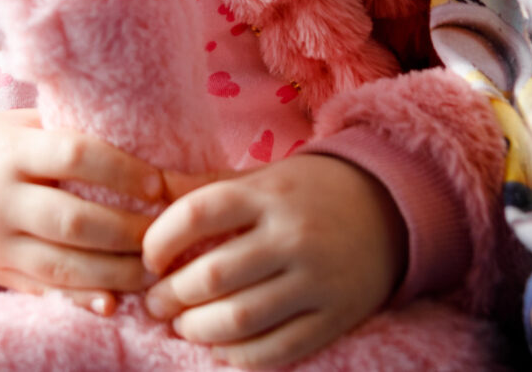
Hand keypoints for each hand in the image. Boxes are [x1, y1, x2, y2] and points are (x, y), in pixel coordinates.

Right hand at [0, 109, 167, 308]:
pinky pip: (45, 292)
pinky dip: (81, 300)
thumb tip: (146, 137)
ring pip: (63, 266)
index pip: (73, 156)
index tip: (159, 185)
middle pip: (74, 221)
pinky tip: (114, 304)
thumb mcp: (23, 127)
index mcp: (14, 153)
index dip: (121, 171)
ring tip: (155, 269)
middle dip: (128, 231)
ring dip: (116, 272)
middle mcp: (4, 199)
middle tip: (167, 233)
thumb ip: (71, 132)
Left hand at [142, 155, 406, 368]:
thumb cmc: (306, 192)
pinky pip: (277, 350)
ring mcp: (316, 280)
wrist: (388, 209)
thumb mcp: (259, 177)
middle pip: (213, 275)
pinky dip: (239, 356)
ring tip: (183, 326)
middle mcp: (292, 236)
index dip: (160, 240)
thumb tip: (142, 190)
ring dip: (198, 330)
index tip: (149, 260)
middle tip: (157, 303)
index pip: (198, 214)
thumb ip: (203, 186)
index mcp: (267, 194)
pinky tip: (220, 348)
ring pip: (241, 319)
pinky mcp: (334, 317)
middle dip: (172, 296)